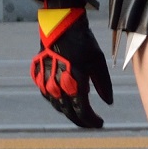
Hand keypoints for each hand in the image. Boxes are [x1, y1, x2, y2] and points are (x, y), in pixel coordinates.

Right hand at [30, 6, 113, 128]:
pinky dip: (57, 101)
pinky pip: (47, 95)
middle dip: (81, 121)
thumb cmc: (82, 42)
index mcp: (74, 84)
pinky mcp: (39, 75)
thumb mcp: (98, 62)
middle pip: (69, 112)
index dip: (91, 121)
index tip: (100, 123)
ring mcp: (46, 81)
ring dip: (69, 112)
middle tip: (91, 123)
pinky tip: (64, 100)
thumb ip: (104, 85)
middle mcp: (57, 86)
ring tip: (79, 113)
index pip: (83, 112)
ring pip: (57, 106)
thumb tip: (108, 103)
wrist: (60, 25)